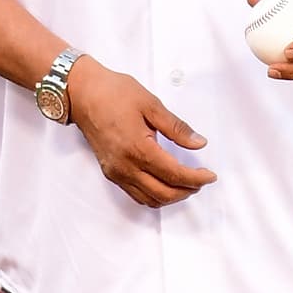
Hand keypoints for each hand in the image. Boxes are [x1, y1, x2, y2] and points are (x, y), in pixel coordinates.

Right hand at [66, 58, 215, 207]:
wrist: (82, 93)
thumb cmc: (113, 94)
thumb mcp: (151, 105)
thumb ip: (177, 128)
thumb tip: (198, 143)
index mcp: (138, 148)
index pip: (174, 174)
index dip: (196, 178)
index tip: (210, 176)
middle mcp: (125, 166)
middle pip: (164, 193)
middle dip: (187, 190)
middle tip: (201, 180)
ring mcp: (116, 172)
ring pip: (149, 199)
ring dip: (171, 196)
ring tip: (186, 184)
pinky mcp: (110, 172)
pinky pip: (135, 194)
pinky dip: (154, 195)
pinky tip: (164, 185)